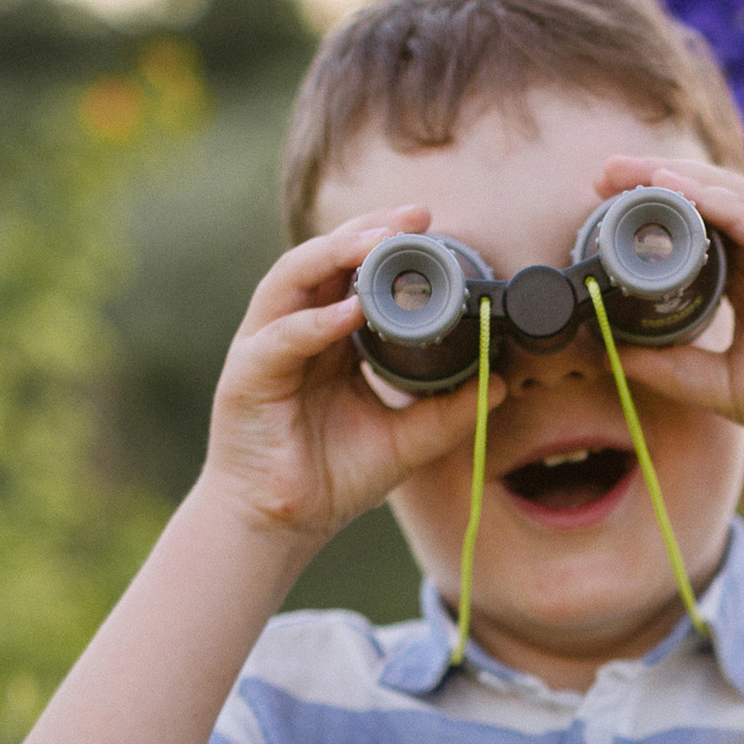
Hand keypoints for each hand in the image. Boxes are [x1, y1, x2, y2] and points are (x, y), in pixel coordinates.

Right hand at [202, 207, 486, 549]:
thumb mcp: (404, 441)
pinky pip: (281, 338)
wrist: (281, 525)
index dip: (387, 244)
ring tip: (380, 244)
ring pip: (294, 279)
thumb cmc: (330, 478)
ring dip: (335, 255)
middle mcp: (294, 330)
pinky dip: (314, 323)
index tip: (430, 226)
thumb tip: (498, 384)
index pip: (353, 272)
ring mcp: (265, 348)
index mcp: (328, 338)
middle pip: (324, 260)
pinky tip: (349, 314)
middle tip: (414, 217)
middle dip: (367, 231)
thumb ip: (447, 412)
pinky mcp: (246, 377)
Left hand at [579, 156, 743, 456]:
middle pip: (703, 200)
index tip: (601, 207)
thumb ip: (671, 367)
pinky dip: (714, 199)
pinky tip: (677, 188)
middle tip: (602, 176)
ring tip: (628, 172)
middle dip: (653, 182)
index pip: (693, 230)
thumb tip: (611, 353)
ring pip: (725, 195)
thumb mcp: (721, 384)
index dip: (650, 214)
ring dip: (675, 178)